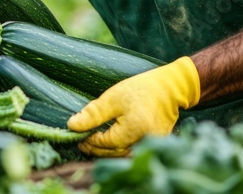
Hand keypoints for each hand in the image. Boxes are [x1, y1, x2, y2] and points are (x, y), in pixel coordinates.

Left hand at [67, 56, 199, 156]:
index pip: (104, 144)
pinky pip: (132, 150)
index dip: (89, 141)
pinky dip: (119, 147)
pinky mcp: (154, 144)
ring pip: (122, 154)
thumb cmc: (142, 89)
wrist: (170, 88)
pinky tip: (111, 140)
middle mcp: (143, 142)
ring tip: (94, 140)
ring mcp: (150, 145)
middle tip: (82, 140)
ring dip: (107, 150)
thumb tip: (72, 126)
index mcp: (133, 130)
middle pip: (113, 153)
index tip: (77, 135)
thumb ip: (93, 114)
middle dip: (96, 148)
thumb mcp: (113, 98)